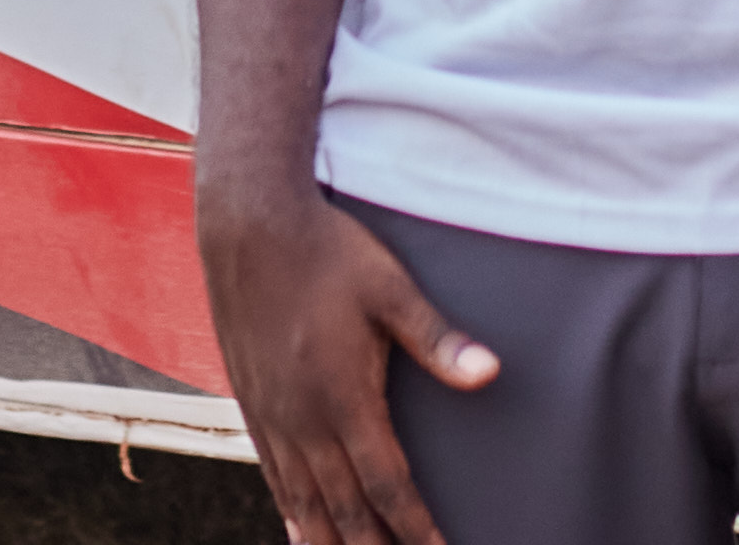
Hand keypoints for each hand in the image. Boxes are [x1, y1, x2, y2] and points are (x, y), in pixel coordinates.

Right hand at [198, 179, 491, 544]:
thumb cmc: (327, 250)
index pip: (387, 486)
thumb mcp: (390, 287)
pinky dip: (291, 513)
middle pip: (344, 511)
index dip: (415, 529)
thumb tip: (490, 372)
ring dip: (329, 542)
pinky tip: (299, 530)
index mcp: (344, 399)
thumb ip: (437, 339)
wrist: (248, 224)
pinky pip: (273, 476)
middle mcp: (304, 420)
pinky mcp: (252, 402)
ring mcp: (273, 415)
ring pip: (303, 504)